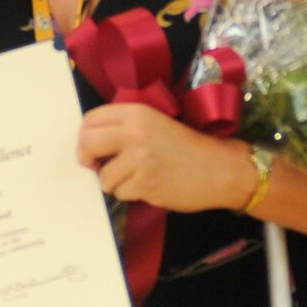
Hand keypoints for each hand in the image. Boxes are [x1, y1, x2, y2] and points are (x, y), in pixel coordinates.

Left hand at [77, 103, 254, 214]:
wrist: (220, 168)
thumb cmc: (190, 146)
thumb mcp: (157, 122)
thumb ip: (126, 126)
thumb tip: (91, 140)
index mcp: (137, 112)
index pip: (91, 119)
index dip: (86, 135)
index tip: (94, 146)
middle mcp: (135, 132)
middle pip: (86, 143)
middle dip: (86, 158)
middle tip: (97, 165)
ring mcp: (139, 159)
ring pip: (103, 176)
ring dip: (115, 182)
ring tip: (136, 177)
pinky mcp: (145, 184)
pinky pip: (120, 193)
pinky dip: (131, 193)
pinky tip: (148, 186)